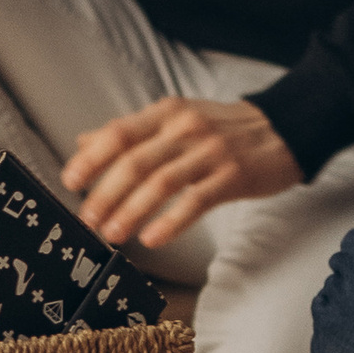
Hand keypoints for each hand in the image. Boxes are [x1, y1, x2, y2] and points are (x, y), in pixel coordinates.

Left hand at [62, 96, 301, 249]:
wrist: (283, 129)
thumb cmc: (222, 129)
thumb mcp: (175, 119)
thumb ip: (131, 132)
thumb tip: (83, 143)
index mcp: (166, 113)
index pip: (118, 133)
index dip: (90, 159)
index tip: (70, 183)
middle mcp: (184, 129)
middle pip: (134, 161)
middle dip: (105, 194)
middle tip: (87, 219)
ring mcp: (209, 152)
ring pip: (160, 183)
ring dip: (131, 212)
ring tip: (112, 234)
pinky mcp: (232, 176)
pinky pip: (195, 202)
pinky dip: (170, 222)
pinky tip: (152, 239)